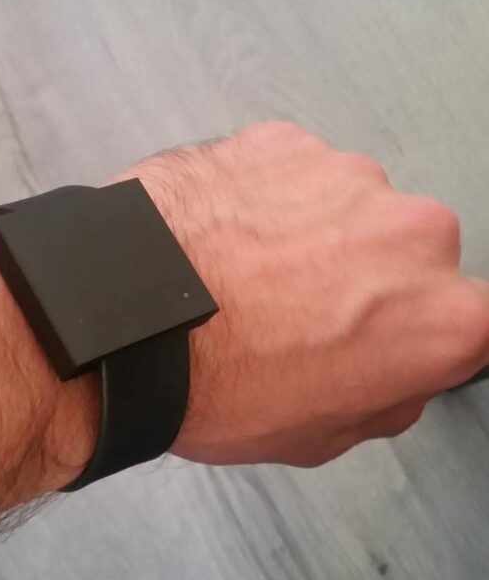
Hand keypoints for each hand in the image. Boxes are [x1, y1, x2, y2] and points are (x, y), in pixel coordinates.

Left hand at [122, 123, 488, 467]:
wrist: (125, 321)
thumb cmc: (214, 381)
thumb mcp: (320, 437)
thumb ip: (385, 398)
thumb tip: (393, 377)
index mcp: (443, 317)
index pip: (467, 320)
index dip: (421, 335)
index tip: (388, 340)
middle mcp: (414, 235)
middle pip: (412, 254)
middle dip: (369, 278)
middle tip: (302, 315)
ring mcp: (349, 177)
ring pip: (351, 206)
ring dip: (316, 233)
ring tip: (248, 277)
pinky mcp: (287, 142)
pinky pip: (292, 173)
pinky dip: (266, 197)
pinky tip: (224, 239)